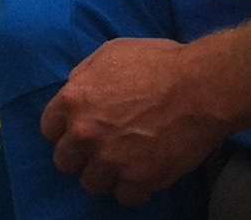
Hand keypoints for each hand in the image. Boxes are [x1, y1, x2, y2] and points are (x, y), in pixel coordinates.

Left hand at [41, 38, 229, 206]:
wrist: (201, 88)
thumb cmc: (158, 63)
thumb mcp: (109, 54)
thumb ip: (85, 75)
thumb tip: (75, 88)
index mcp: (72, 100)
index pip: (49, 129)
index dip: (64, 131)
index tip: (77, 133)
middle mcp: (84, 133)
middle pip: (65, 162)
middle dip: (80, 157)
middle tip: (99, 152)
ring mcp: (110, 159)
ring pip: (92, 183)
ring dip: (105, 176)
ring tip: (122, 166)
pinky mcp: (139, 179)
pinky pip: (125, 197)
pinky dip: (133, 190)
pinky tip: (143, 177)